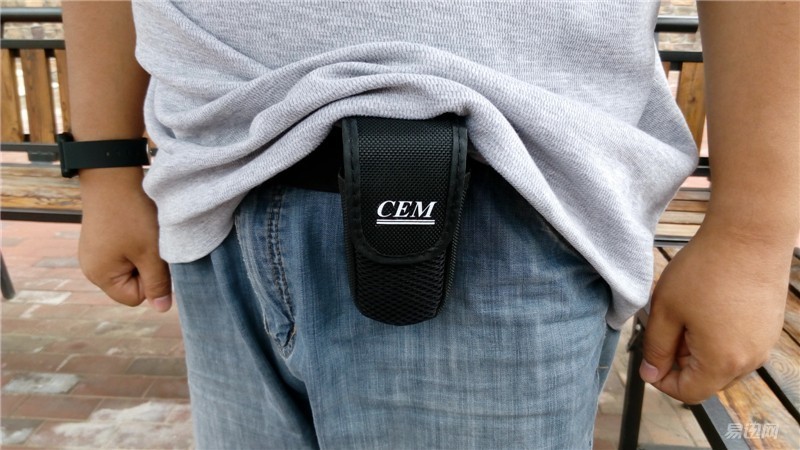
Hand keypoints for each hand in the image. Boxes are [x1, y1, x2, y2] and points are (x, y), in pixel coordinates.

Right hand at [78, 168, 171, 311]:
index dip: (151, 280)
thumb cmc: (133, 216)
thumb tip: (162, 309)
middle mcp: (91, 267)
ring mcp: (95, 251)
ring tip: (143, 232)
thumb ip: (158, 283)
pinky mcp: (101, 238)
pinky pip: (124, 251)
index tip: (153, 255)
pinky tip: (136, 224)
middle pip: (132, 283)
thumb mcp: (151, 252)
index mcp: (100, 276)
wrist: (112, 174)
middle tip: (151, 242)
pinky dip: (136, 241)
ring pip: (131, 265)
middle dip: (147, 266)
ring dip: (144, 253)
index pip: (135, 297)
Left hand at [640, 225, 790, 403]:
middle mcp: (750, 360)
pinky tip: (705, 303)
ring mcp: (763, 343)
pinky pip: (737, 343)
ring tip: (684, 310)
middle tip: (665, 325)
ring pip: (721, 360)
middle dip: (679, 360)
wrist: (749, 235)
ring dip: (697, 345)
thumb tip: (650, 374)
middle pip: (706, 379)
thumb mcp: (665, 310)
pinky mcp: (768, 326)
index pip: (688, 393)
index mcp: (722, 362)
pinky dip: (717, 333)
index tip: (648, 358)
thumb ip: (655, 348)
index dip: (662, 380)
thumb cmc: (704, 270)